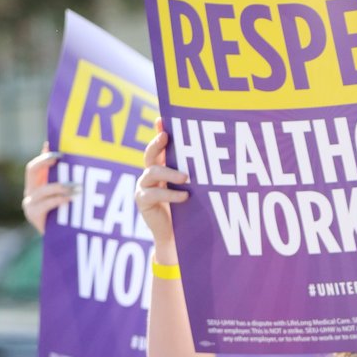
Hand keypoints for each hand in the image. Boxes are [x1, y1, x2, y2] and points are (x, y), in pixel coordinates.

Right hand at [22, 141, 79, 233]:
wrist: (61, 244)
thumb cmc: (66, 218)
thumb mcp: (67, 197)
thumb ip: (68, 182)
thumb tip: (77, 161)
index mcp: (36, 185)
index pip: (36, 163)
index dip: (44, 154)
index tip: (59, 150)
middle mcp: (30, 193)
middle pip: (31, 169)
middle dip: (46, 161)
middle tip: (63, 159)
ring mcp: (30, 204)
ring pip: (42, 189)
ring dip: (60, 186)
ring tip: (76, 186)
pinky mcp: (33, 216)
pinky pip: (45, 204)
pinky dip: (58, 199)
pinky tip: (70, 198)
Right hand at [135, 119, 189, 262]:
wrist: (176, 236)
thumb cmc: (187, 210)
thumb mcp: (191, 188)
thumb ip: (193, 173)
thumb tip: (213, 156)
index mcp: (161, 167)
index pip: (159, 145)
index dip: (159, 131)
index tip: (162, 119)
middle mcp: (149, 174)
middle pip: (150, 154)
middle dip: (157, 143)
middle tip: (165, 137)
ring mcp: (143, 186)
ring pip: (152, 172)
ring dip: (169, 172)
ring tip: (186, 178)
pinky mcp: (142, 201)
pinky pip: (153, 193)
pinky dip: (170, 194)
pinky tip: (185, 196)